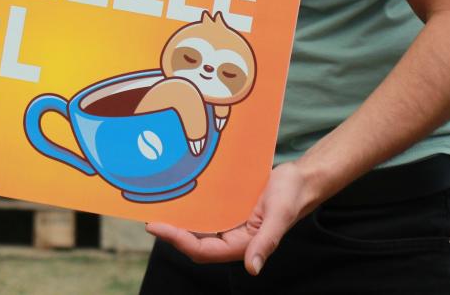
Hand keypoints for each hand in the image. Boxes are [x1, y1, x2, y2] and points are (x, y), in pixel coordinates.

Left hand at [146, 162, 313, 273]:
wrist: (301, 179)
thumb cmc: (292, 195)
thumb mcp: (280, 215)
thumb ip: (266, 242)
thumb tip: (252, 269)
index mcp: (243, 245)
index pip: (203, 250)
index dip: (177, 241)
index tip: (155, 226)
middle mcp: (234, 238)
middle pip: (195, 243)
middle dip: (171, 233)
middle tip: (147, 216)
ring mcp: (231, 225)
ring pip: (198, 229)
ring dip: (178, 222)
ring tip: (156, 207)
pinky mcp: (231, 211)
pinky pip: (206, 213)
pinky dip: (191, 209)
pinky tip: (178, 197)